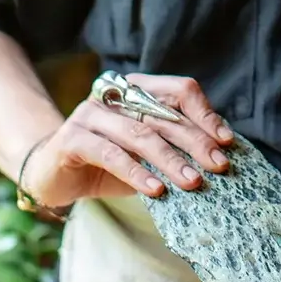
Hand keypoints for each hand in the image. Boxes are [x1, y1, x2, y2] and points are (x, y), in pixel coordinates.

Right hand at [23, 74, 234, 206]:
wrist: (54, 176)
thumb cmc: (108, 165)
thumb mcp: (147, 155)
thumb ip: (175, 148)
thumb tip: (220, 157)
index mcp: (137, 91)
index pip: (179, 90)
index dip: (205, 114)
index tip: (226, 141)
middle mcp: (114, 96)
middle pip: (163, 115)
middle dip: (196, 142)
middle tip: (219, 165)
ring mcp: (90, 114)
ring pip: (139, 135)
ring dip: (170, 160)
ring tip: (194, 181)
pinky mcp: (71, 139)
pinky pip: (110, 154)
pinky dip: (136, 173)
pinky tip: (156, 191)